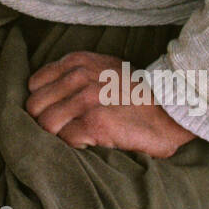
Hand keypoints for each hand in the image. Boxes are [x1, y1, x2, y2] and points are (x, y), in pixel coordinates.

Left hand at [25, 51, 195, 157]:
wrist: (173, 105)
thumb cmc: (139, 93)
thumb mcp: (105, 69)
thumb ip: (77, 75)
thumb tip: (49, 95)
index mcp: (77, 61)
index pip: (35, 84)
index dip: (42, 103)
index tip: (55, 114)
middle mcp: (78, 76)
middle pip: (34, 106)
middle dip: (45, 122)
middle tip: (64, 131)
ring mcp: (86, 99)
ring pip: (45, 124)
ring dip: (57, 137)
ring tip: (76, 139)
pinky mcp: (95, 123)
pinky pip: (65, 139)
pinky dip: (72, 147)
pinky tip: (88, 145)